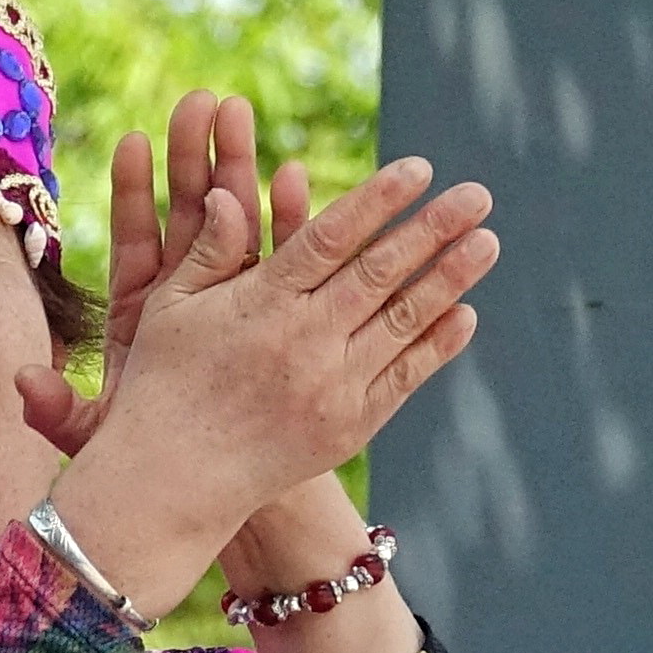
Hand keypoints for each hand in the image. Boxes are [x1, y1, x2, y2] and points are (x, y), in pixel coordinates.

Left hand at [18, 92, 267, 462]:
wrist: (219, 490)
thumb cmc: (155, 463)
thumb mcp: (105, 438)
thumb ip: (61, 412)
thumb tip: (24, 385)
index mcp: (141, 313)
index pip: (136, 240)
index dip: (135, 192)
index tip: (133, 140)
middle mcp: (186, 297)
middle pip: (188, 214)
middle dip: (194, 157)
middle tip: (201, 102)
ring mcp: (233, 300)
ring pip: (235, 223)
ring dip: (239, 168)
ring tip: (239, 114)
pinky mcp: (275, 316)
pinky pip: (284, 262)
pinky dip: (289, 220)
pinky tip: (294, 176)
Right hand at [49, 140, 496, 620]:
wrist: (173, 483)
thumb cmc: (164, 383)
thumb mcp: (169, 308)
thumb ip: (208, 250)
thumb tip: (226, 190)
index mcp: (261, 302)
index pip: (331, 238)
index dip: (378, 200)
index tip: (419, 169)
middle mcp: (304, 341)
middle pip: (381, 273)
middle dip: (434, 229)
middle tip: (479, 194)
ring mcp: (331, 387)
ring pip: (404, 321)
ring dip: (450, 279)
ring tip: (488, 242)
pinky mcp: (347, 426)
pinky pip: (404, 377)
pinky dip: (436, 345)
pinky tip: (464, 313)